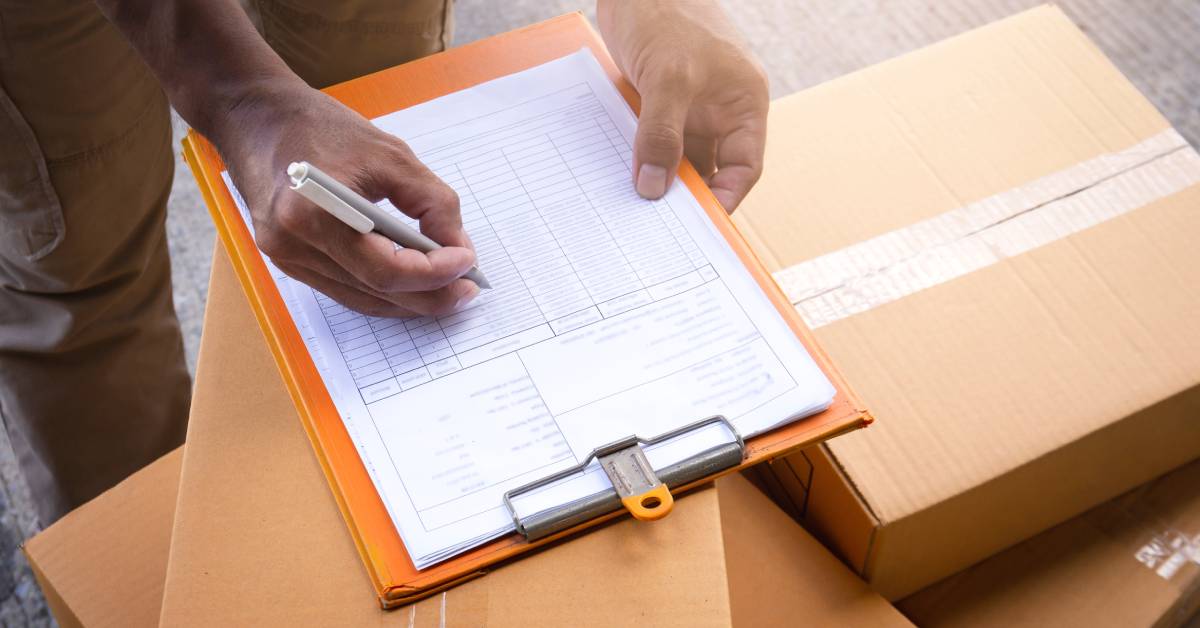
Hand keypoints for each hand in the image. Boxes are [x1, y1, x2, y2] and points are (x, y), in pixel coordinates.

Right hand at [216, 81, 479, 316]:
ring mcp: (286, 257)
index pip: (384, 270)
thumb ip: (432, 202)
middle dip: (429, 296)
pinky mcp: (288, 259)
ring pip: (361, 299)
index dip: (434, 274)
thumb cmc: (320, 127)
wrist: (256, 116)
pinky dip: (382, 291)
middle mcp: (293, 245)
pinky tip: (411, 284)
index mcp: (313, 214)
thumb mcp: (391, 153)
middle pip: (375, 293)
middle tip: (467, 291)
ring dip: (408, 300)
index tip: (468, 262)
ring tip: (448, 291)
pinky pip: (344, 289)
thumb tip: (457, 247)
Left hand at [598, 0, 768, 211]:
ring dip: (657, 177)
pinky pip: (651, 139)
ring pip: (676, 156)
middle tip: (657, 227)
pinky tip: (619, 175)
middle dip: (686, 196)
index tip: (698, 226)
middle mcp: (720, 108)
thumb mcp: (668, 78)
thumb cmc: (667, 11)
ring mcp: (688, 104)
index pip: (744, 167)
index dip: (725, 198)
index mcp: (743, 103)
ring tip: (634, 209)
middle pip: (709, 167)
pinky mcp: (657, 100)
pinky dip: (638, 157)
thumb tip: (653, 189)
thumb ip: (661, 135)